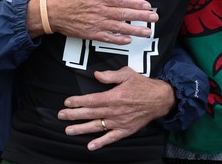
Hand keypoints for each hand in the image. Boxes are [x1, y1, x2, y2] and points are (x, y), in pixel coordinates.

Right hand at [27, 0, 157, 41]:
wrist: (51, 13)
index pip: (122, 0)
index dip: (136, 3)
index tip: (147, 5)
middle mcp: (100, 11)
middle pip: (124, 14)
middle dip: (141, 16)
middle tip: (154, 18)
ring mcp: (96, 23)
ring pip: (119, 27)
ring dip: (134, 30)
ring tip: (147, 32)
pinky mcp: (90, 33)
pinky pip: (107, 37)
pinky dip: (118, 39)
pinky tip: (128, 40)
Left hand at [57, 66, 174, 150]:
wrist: (159, 99)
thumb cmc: (142, 85)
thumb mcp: (127, 74)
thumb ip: (111, 75)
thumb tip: (96, 75)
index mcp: (114, 96)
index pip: (91, 100)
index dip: (78, 101)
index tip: (67, 102)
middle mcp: (115, 111)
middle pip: (90, 113)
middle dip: (74, 115)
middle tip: (61, 116)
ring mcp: (120, 122)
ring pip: (97, 126)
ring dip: (81, 129)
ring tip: (68, 130)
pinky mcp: (126, 130)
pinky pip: (111, 138)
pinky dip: (101, 143)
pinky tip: (90, 146)